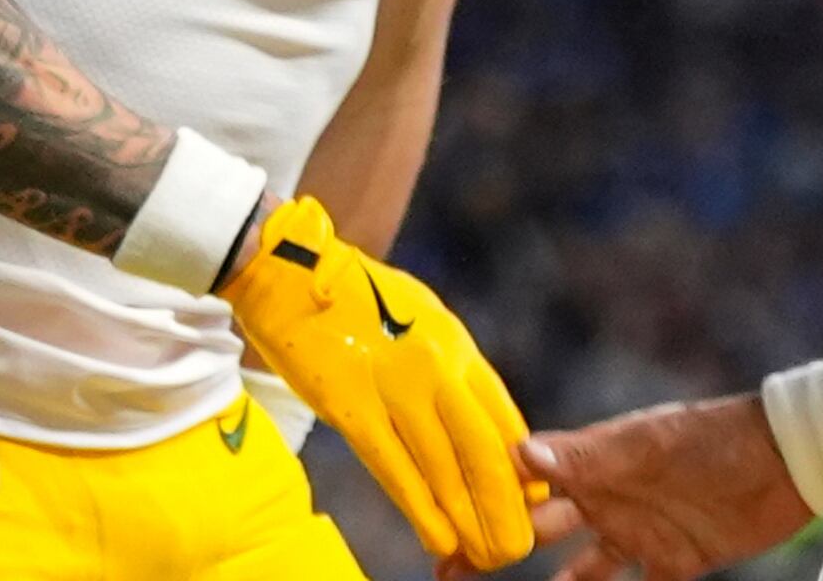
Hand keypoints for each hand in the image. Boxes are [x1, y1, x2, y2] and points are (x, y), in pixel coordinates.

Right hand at [218, 195, 535, 567]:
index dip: (521, 467)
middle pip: (483, 449)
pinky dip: (420, 508)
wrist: (289, 270)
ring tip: (485, 555)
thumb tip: (473, 416)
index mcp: (454, 343)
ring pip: (443, 466)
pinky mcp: (351, 404)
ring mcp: (393, 385)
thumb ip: (448, 364)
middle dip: (503, 506)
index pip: (503, 417)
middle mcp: (434, 365)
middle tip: (516, 547)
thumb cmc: (355, 296)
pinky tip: (438, 538)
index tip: (533, 503)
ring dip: (467, 518)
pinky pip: (393, 466)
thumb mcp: (421, 315)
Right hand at [467, 394, 808, 580]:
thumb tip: (519, 456)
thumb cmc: (711, 438)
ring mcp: (637, 532)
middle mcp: (606, 498)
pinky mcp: (674, 562)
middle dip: (493, 546)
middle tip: (448, 568)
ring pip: (578, 570)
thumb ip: (584, 456)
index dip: (480, 498)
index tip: (438, 521)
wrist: (784, 460)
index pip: (522, 481)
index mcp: (590, 463)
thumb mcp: (645, 447)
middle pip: (537, 529)